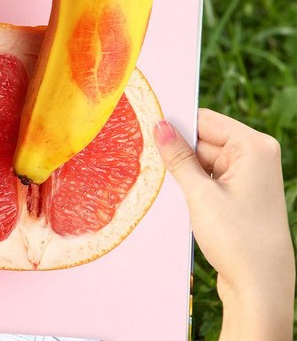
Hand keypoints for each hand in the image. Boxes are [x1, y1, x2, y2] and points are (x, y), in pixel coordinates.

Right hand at [154, 109, 294, 340]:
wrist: (260, 285)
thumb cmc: (237, 237)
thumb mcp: (200, 194)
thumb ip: (178, 157)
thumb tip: (160, 126)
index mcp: (254, 146)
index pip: (206, 121)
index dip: (176, 126)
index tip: (146, 129)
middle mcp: (257, 156)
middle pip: (205, 140)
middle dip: (179, 152)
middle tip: (153, 165)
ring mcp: (251, 176)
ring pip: (204, 161)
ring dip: (185, 172)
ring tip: (172, 190)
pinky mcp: (243, 195)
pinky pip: (210, 178)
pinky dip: (194, 185)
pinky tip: (183, 199)